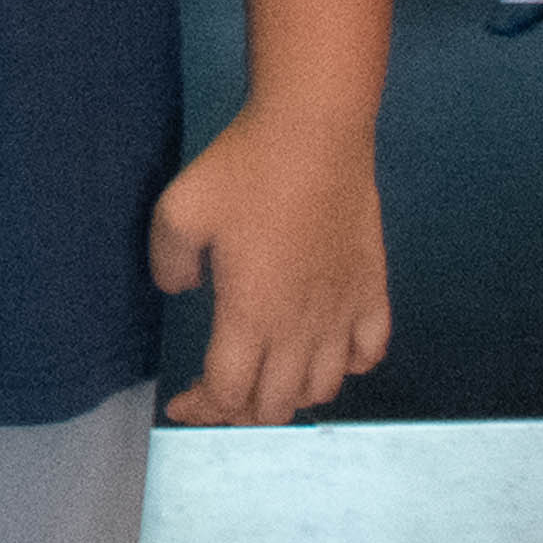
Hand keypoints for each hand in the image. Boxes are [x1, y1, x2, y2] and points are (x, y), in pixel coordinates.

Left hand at [152, 103, 393, 427]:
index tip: (180, 404)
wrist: (313, 131)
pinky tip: (328, 349)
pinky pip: (370, 353)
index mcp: (250, 316)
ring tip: (269, 374)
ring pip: (322, 389)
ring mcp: (344, 312)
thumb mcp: (177, 211)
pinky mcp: (373, 289)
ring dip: (291, 394)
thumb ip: (168, 264)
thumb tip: (181, 291)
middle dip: (240, 411)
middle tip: (220, 391)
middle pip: (274, 406)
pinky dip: (348, 366)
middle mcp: (300, 328)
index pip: (227, 395)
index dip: (200, 409)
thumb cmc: (243, 169)